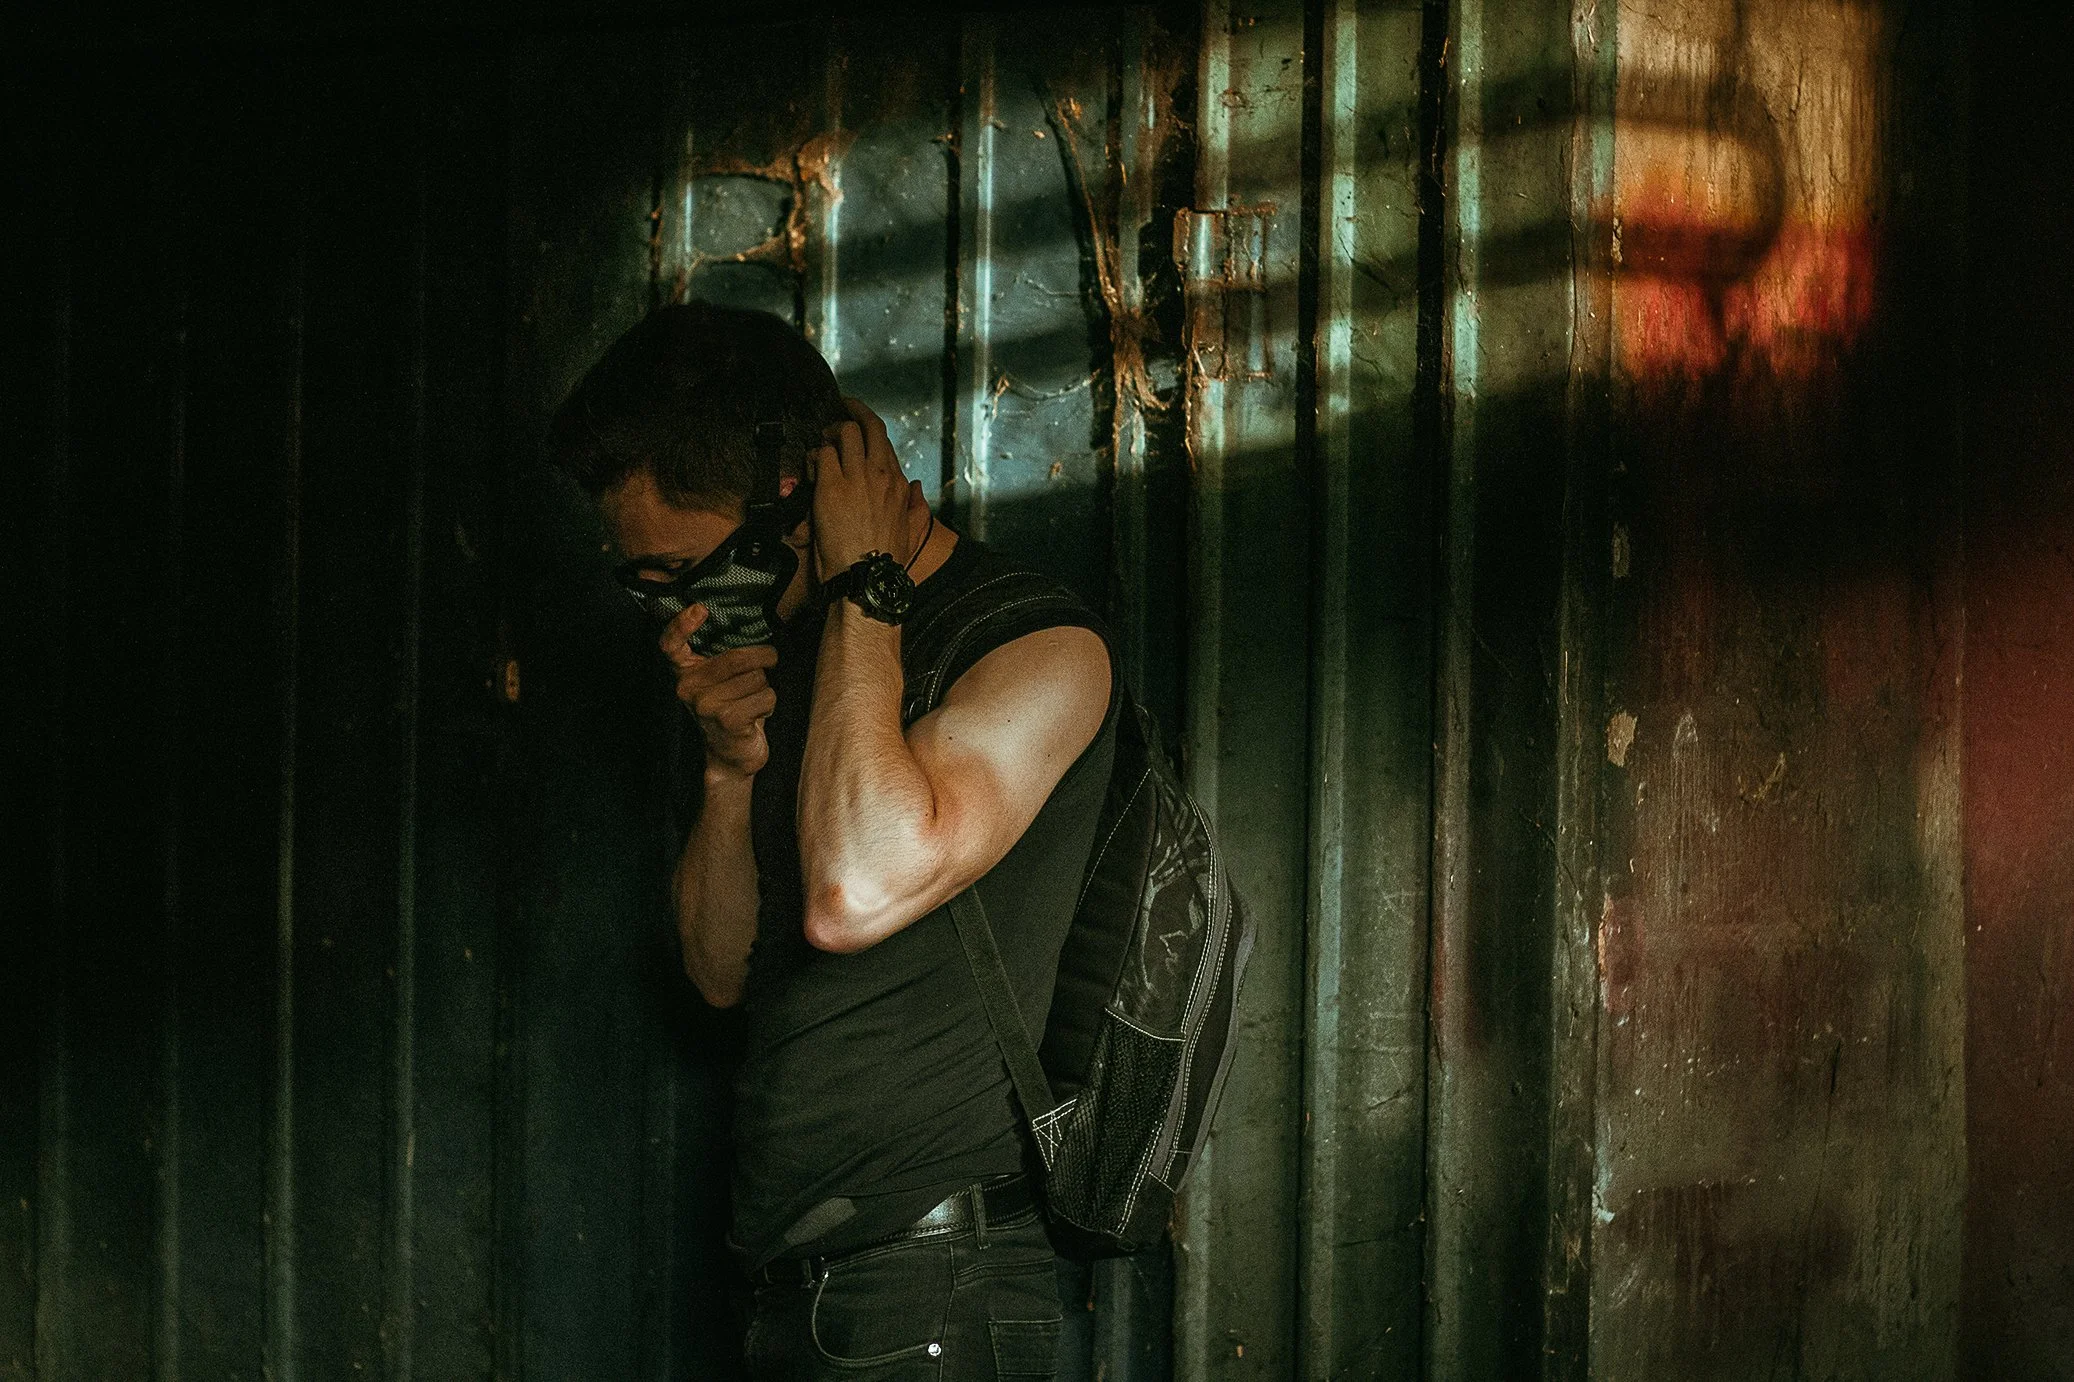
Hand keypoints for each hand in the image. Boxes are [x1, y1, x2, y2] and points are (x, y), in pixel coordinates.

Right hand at [660, 603, 778, 781]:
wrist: (731, 756)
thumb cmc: (730, 708)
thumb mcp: (718, 680)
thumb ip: (722, 655)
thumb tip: (747, 623)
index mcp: (684, 672)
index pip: (671, 645)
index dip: (681, 625)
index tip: (699, 608)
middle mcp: (688, 688)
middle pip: (737, 657)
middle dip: (764, 658)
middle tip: (768, 663)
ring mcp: (705, 705)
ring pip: (757, 678)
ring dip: (764, 688)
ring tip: (751, 702)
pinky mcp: (727, 720)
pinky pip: (766, 696)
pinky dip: (769, 704)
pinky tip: (756, 715)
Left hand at [811, 397, 922, 581]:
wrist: (867, 578)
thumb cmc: (886, 560)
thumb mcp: (912, 531)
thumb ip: (916, 506)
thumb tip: (917, 488)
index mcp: (898, 483)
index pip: (883, 441)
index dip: (868, 427)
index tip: (858, 422)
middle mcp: (881, 474)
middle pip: (868, 426)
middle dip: (851, 414)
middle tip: (836, 416)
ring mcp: (857, 477)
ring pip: (844, 432)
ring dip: (829, 435)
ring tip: (821, 445)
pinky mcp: (832, 486)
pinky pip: (821, 454)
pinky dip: (813, 458)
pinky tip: (811, 471)